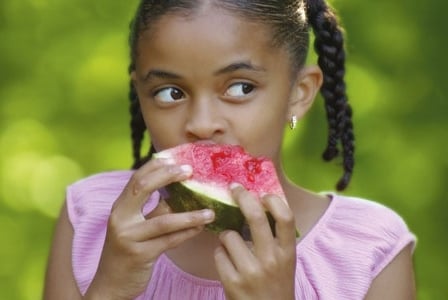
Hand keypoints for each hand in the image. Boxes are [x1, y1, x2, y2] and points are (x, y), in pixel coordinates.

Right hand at [84, 158, 214, 299]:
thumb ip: (151, 209)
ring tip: (210, 211)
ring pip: (164, 220)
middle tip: (190, 170)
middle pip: (143, 187)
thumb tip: (180, 192)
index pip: (136, 178)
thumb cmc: (127, 250)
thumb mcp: (133, 226)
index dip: (156, 165)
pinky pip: (170, 240)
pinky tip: (201, 228)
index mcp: (119, 208)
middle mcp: (120, 218)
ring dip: (191, 215)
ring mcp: (129, 237)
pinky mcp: (140, 255)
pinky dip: (188, 233)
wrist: (110, 284)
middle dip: (167, 175)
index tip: (176, 157)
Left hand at [214, 184, 296, 299]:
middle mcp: (271, 260)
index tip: (263, 194)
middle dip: (243, 197)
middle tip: (235, 188)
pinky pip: (218, 254)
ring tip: (232, 247)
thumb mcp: (284, 263)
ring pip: (229, 236)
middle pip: (256, 218)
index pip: (286, 218)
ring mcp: (251, 272)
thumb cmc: (275, 286)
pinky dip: (220, 254)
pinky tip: (227, 263)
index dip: (273, 201)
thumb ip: (275, 240)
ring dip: (226, 236)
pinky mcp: (233, 283)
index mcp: (287, 253)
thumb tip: (258, 205)